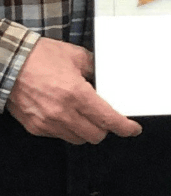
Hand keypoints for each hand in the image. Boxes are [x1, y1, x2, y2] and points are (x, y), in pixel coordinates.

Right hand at [6, 38, 142, 144]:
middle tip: (106, 118)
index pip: (108, 120)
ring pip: (78, 139)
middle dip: (105, 128)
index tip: (133, 129)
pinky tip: (68, 115)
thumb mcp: (77, 56)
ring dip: (87, 130)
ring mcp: (48, 122)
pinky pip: (60, 136)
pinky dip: (69, 129)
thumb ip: (96, 68)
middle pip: (96, 135)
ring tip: (86, 115)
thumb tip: (108, 77)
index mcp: (77, 94)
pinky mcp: (35, 127)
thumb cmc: (40, 57)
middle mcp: (63, 112)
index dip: (124, 127)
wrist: (9, 62)